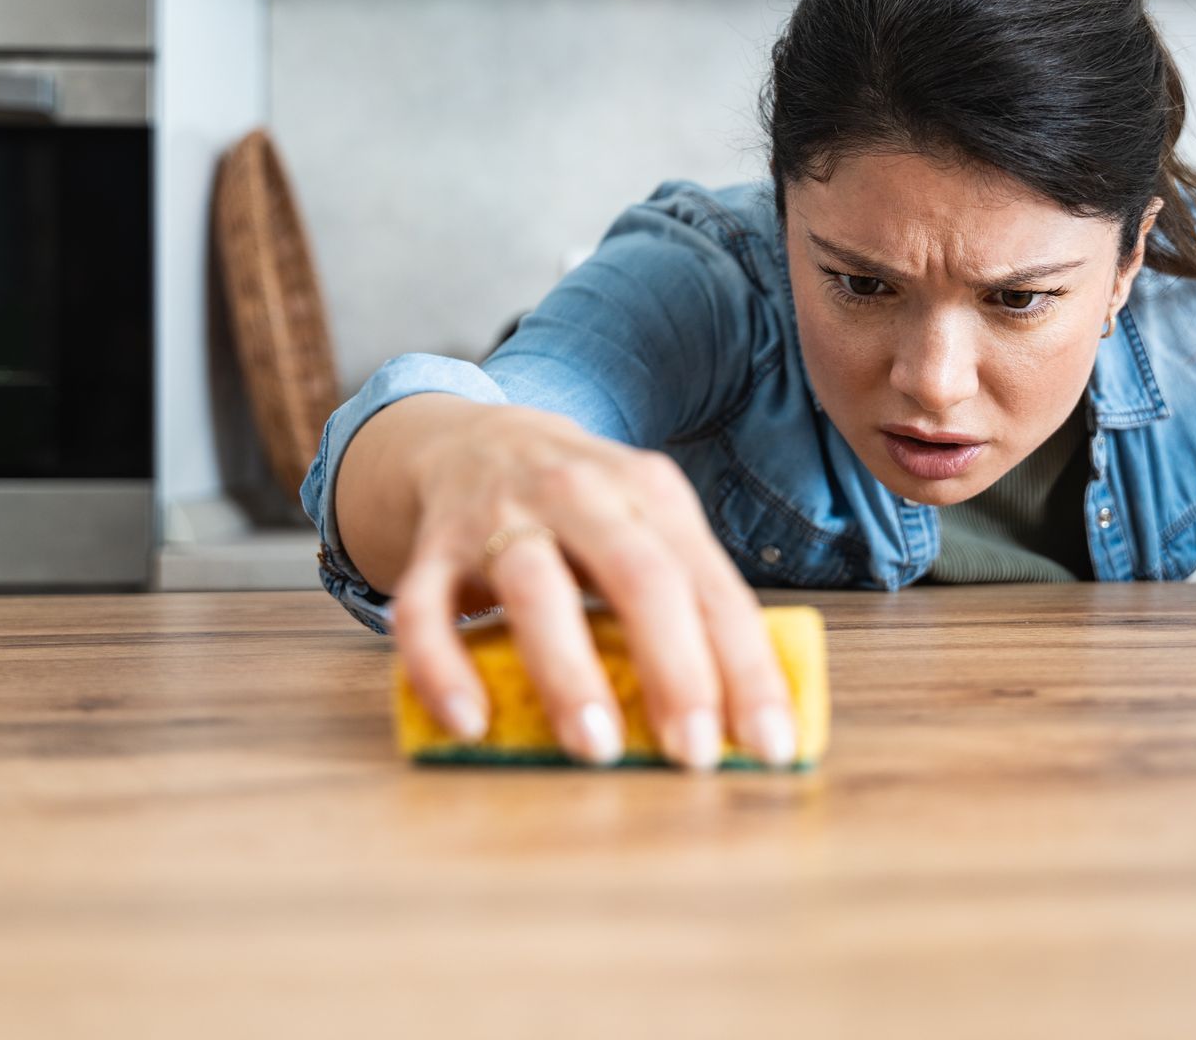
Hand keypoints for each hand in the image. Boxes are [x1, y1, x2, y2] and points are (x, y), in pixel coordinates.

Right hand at [391, 403, 796, 770]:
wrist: (476, 442)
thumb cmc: (587, 510)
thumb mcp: (648, 525)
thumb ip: (691, 599)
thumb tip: (752, 711)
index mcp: (650, 493)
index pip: (712, 586)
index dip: (746, 667)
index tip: (769, 743)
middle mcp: (579, 494)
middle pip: (638, 576)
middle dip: (674, 668)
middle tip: (694, 753)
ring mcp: (499, 517)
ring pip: (535, 589)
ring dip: (568, 672)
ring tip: (597, 748)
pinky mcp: (432, 548)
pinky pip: (426, 610)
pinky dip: (443, 668)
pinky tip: (470, 723)